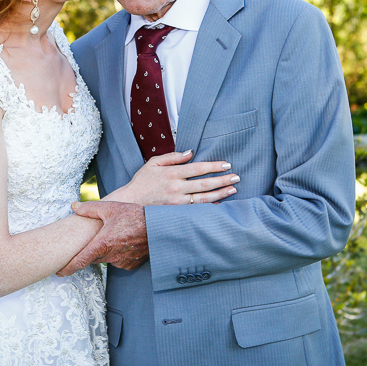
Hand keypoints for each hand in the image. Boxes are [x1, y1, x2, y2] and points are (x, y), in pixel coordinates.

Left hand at [57, 201, 147, 276]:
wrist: (158, 227)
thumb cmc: (134, 216)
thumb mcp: (110, 208)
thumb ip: (89, 209)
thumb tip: (74, 206)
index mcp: (101, 244)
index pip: (79, 261)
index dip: (67, 268)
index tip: (58, 272)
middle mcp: (110, 256)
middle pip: (91, 259)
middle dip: (87, 253)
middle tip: (87, 243)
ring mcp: (121, 262)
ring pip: (105, 259)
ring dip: (104, 251)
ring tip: (111, 236)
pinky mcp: (131, 264)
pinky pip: (118, 261)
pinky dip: (117, 254)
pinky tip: (122, 242)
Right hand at [106, 150, 239, 205]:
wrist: (130, 203)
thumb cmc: (142, 181)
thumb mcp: (154, 163)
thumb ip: (172, 157)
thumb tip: (191, 152)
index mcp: (171, 173)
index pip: (197, 168)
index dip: (213, 166)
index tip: (227, 164)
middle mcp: (176, 188)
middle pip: (204, 184)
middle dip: (222, 180)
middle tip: (236, 177)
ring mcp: (177, 202)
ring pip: (203, 198)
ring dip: (220, 194)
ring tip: (233, 190)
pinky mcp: (176, 213)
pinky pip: (196, 210)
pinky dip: (209, 207)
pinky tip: (220, 204)